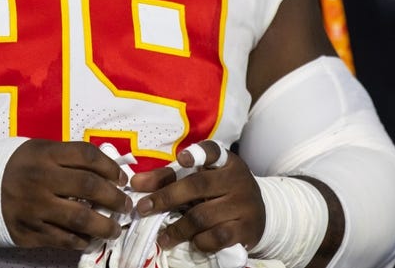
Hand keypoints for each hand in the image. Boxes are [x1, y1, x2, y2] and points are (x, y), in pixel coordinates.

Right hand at [2, 139, 131, 249]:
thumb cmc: (15, 167)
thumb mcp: (39, 150)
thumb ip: (68, 158)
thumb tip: (107, 172)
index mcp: (45, 154)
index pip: (87, 156)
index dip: (111, 168)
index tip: (122, 179)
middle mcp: (41, 179)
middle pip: (90, 187)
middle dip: (115, 198)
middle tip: (126, 205)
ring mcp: (34, 207)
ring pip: (81, 219)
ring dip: (105, 225)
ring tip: (114, 229)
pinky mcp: (28, 231)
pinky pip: (64, 240)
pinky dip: (82, 241)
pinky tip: (89, 238)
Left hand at [129, 141, 263, 254]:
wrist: (258, 214)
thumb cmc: (219, 192)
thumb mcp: (200, 179)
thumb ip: (168, 178)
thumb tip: (136, 183)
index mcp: (226, 162)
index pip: (213, 151)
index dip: (197, 154)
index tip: (182, 159)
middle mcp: (237, 180)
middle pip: (197, 186)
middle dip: (166, 198)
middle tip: (143, 208)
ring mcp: (244, 205)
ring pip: (204, 216)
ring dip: (179, 228)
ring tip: (163, 237)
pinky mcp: (247, 229)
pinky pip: (218, 237)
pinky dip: (201, 241)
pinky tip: (194, 242)